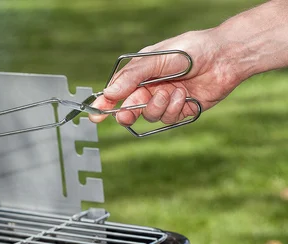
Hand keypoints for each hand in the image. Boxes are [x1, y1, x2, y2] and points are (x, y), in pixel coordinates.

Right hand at [88, 29, 243, 126]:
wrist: (224, 57)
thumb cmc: (191, 50)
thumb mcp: (156, 58)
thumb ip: (132, 76)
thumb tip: (110, 92)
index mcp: (140, 75)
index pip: (117, 92)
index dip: (105, 104)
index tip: (95, 114)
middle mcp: (150, 88)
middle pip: (130, 109)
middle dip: (127, 113)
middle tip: (127, 115)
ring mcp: (165, 100)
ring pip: (149, 116)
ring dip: (158, 106)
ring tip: (171, 92)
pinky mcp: (180, 110)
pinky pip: (169, 118)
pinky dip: (174, 108)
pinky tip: (183, 96)